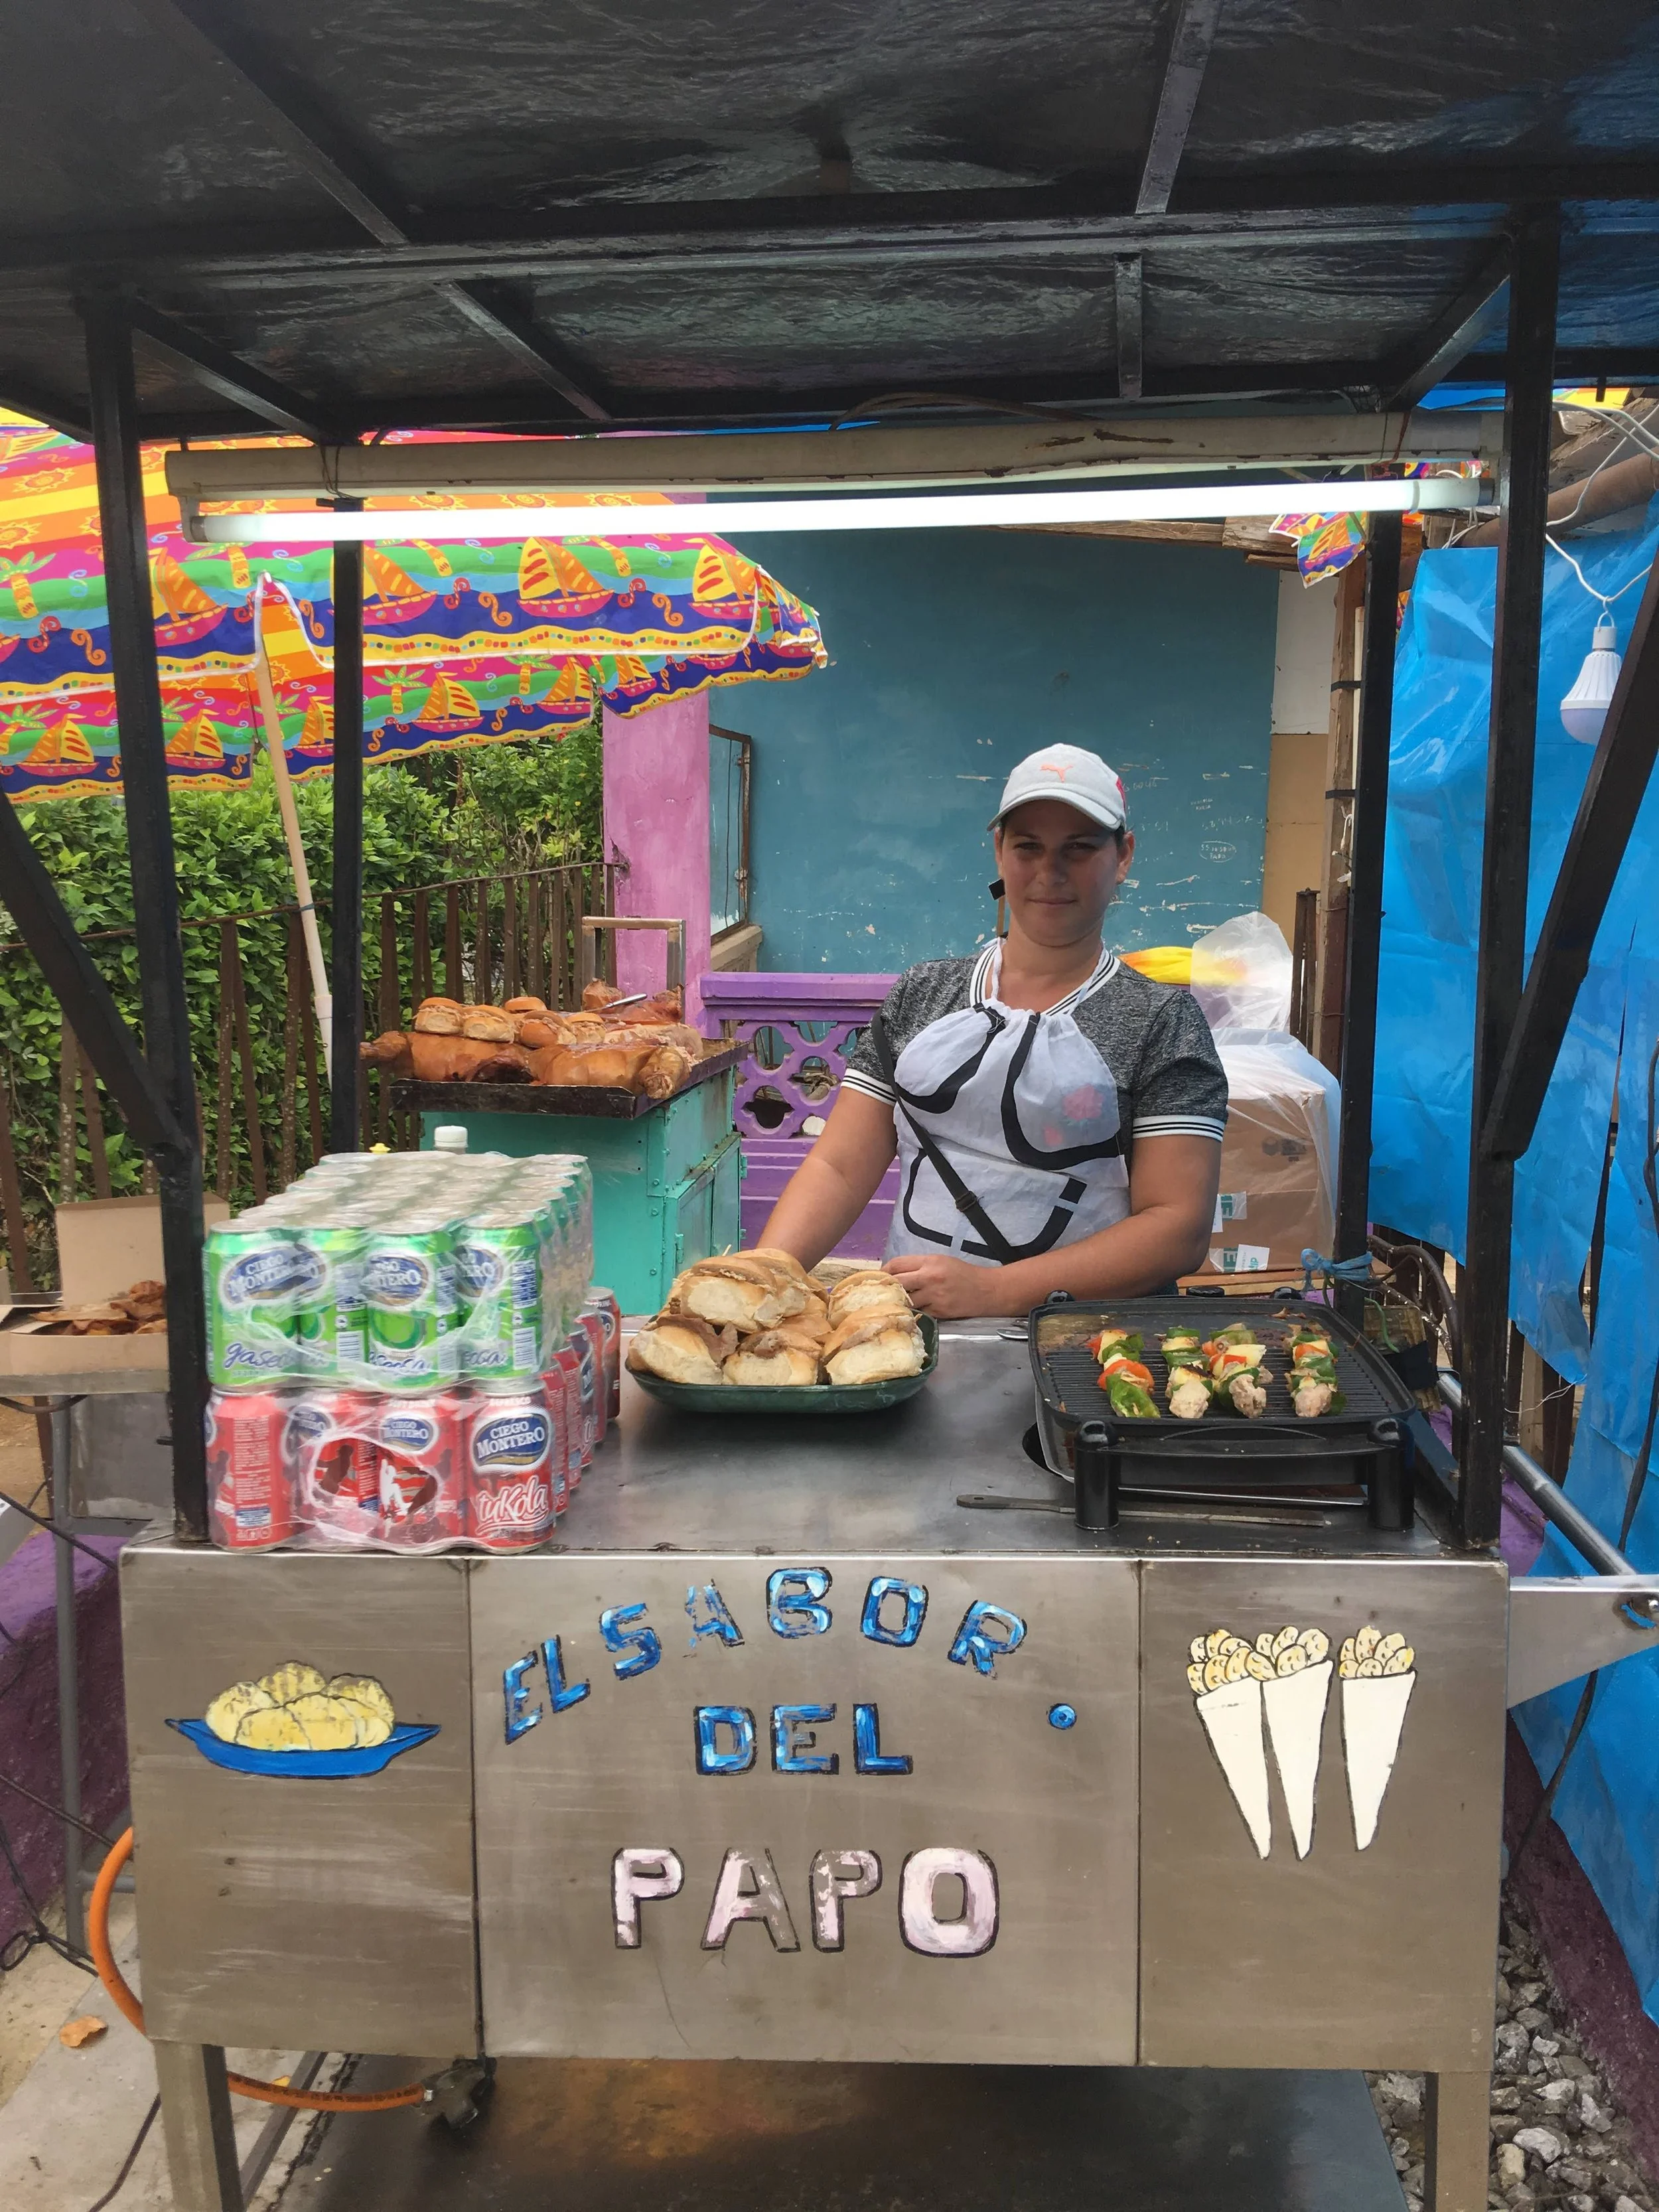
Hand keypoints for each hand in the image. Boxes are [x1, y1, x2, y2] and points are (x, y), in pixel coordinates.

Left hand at [883, 1253, 998, 1319]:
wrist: (987, 1290)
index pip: (897, 1264)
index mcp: (930, 1262)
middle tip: (880, 1292)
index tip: (880, 1277)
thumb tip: (895, 1274)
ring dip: (899, 1302)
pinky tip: (913, 1310)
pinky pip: (919, 1312)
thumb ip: (918, 1266)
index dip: (884, 1271)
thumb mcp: (941, 1261)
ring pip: (905, 1301)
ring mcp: (934, 1296)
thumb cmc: (963, 1273)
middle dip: (886, 1288)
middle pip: (897, 1283)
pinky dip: (914, 1311)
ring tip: (895, 1303)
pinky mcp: (939, 1312)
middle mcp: (930, 1278)